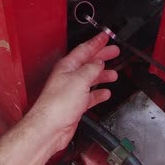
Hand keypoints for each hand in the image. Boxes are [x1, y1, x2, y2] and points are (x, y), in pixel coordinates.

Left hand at [25, 32, 119, 152]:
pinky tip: (105, 93)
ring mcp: (72, 90)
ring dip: (103, 75)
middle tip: (114, 51)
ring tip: (114, 73)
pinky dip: (99, 94)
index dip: (96, 42)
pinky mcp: (75, 104)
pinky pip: (90, 95)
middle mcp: (69, 76)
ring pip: (90, 79)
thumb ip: (91, 69)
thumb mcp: (79, 80)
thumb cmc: (57, 104)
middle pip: (89, 62)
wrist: (50, 127)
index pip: (84, 49)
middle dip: (102, 56)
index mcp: (68, 66)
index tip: (105, 36)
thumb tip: (99, 62)